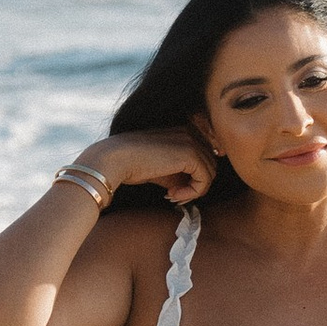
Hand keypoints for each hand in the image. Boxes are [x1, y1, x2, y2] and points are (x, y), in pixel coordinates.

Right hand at [86, 127, 215, 205]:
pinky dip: (192, 193)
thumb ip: (184, 171)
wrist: (116, 159)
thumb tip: (200, 186)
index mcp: (184, 130)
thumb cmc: (135, 165)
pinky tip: (171, 194)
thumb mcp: (164, 167)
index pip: (206, 155)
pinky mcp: (191, 155)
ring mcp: (192, 141)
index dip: (198, 176)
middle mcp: (191, 132)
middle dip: (196, 185)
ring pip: (210, 174)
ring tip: (171, 194)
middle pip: (210, 165)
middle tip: (175, 195)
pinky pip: (205, 181)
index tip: (178, 188)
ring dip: (193, 190)